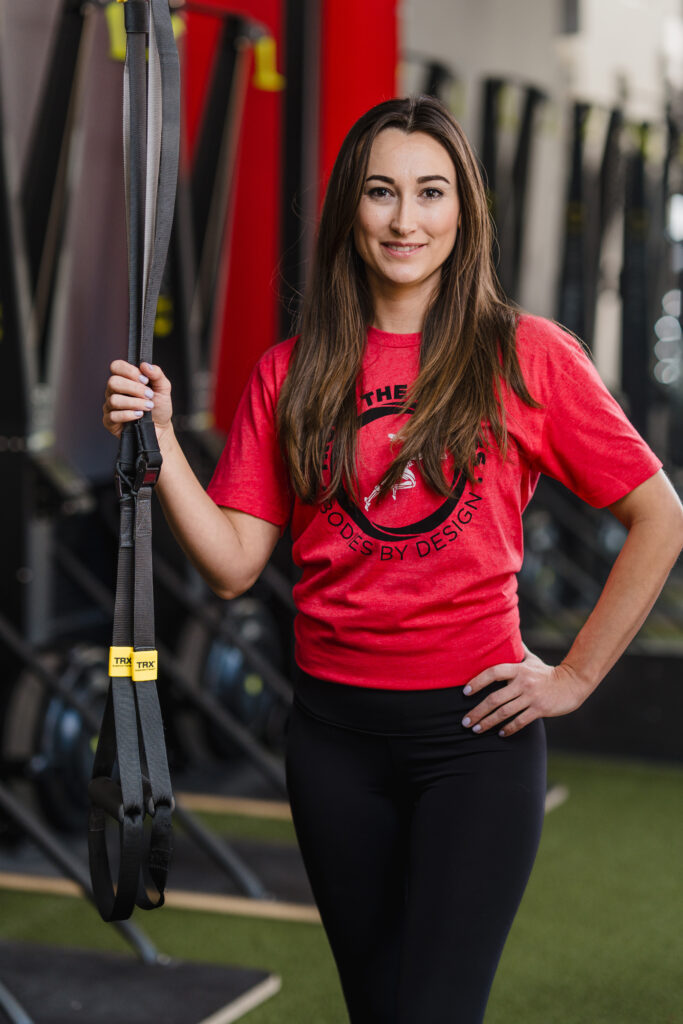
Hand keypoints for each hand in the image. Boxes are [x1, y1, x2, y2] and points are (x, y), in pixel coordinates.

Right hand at [103, 360, 172, 445]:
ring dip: (134, 403)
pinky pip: (113, 416)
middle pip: (113, 382)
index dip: (129, 371)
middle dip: (134, 389)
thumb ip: (157, 374)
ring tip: (147, 407)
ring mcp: (110, 406)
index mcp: (125, 379)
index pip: (116, 366)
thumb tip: (145, 365)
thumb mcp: (163, 388)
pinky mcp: (109, 421)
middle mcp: (114, 391)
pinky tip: (139, 415)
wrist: (161, 428)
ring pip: (114, 400)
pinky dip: (129, 415)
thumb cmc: (159, 407)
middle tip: (149, 395)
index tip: (145, 380)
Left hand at [461, 646, 591, 737]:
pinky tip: (499, 733)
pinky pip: (520, 722)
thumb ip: (517, 651)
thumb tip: (505, 635)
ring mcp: (531, 697)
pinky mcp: (540, 709)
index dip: (478, 681)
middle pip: (494, 698)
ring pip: (504, 713)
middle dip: (477, 712)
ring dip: (487, 723)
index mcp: (518, 669)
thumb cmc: (547, 672)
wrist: (572, 683)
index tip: (465, 692)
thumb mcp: (532, 659)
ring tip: (476, 729)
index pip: (493, 673)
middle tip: (465, 721)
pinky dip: (508, 729)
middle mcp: (523, 683)